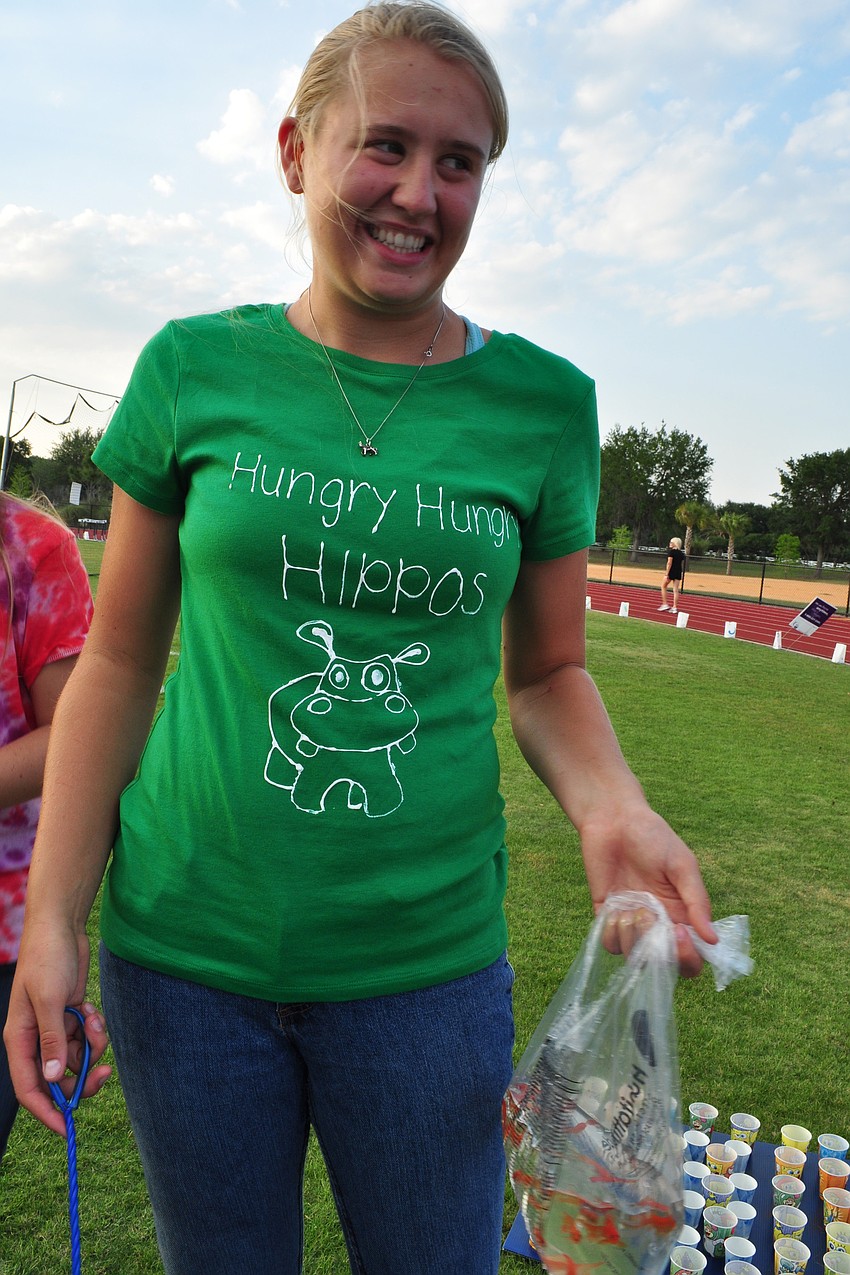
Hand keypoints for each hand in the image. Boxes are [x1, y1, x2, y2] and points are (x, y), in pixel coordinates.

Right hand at [4, 925, 111, 1136]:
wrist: (61, 926)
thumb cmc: (47, 959)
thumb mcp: (50, 1000)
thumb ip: (52, 1040)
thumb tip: (54, 1079)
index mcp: (20, 1039)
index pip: (29, 1088)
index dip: (45, 1111)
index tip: (66, 1129)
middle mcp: (35, 1038)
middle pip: (57, 1078)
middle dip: (81, 1078)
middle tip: (105, 1074)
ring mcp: (53, 1028)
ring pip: (76, 1057)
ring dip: (91, 1045)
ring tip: (94, 1020)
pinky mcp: (70, 1017)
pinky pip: (86, 1037)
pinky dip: (93, 1028)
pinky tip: (91, 1008)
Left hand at [578, 799, 716, 977]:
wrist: (614, 819)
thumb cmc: (654, 837)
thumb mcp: (682, 865)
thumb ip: (697, 902)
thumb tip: (713, 941)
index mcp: (682, 915)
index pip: (691, 957)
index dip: (688, 958)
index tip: (679, 933)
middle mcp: (657, 925)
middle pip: (663, 965)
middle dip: (658, 955)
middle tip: (651, 920)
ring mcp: (631, 923)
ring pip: (634, 958)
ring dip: (633, 939)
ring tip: (632, 908)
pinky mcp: (606, 916)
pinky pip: (609, 944)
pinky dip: (611, 933)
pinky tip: (613, 909)